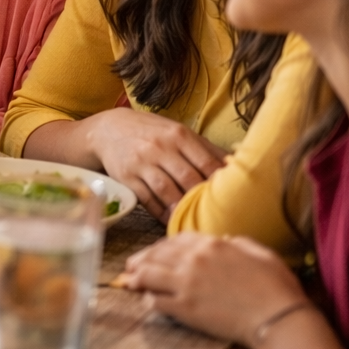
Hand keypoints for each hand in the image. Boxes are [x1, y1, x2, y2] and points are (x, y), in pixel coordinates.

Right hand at [81, 108, 226, 221]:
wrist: (109, 129)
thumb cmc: (152, 132)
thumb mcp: (178, 132)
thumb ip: (206, 149)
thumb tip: (239, 163)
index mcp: (178, 136)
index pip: (206, 162)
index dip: (220, 182)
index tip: (232, 196)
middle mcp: (160, 148)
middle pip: (188, 178)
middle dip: (202, 197)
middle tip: (217, 214)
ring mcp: (141, 163)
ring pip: (166, 190)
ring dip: (181, 208)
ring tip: (195, 219)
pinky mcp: (126, 177)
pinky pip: (147, 199)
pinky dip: (160, 212)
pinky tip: (171, 219)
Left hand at [121, 233, 307, 346]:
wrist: (277, 317)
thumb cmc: (276, 286)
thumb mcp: (259, 253)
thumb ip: (237, 243)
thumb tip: (224, 241)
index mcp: (211, 244)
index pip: (175, 240)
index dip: (161, 247)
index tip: (156, 253)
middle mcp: (193, 260)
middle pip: (156, 255)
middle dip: (141, 259)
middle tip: (131, 266)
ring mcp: (186, 283)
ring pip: (147, 275)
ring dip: (136, 278)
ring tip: (128, 281)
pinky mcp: (184, 308)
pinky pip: (155, 301)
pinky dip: (148, 300)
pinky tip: (147, 301)